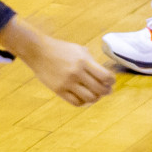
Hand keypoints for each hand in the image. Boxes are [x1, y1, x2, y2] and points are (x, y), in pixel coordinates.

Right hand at [0, 18, 115, 106]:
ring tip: (97, 95)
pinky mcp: (58, 90)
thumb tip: (105, 75)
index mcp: (83, 61)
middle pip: (99, 89)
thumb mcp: (79, 50)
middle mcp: (76, 72)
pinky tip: (84, 97)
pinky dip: (83, 102)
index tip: (111, 81)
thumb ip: (92, 61)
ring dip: (96, 98)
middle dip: (106, 91)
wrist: (39, 52)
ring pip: (89, 98)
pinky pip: (76, 102)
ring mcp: (67, 82)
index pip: (105, 76)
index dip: (111, 81)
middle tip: (107, 91)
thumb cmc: (61, 50)